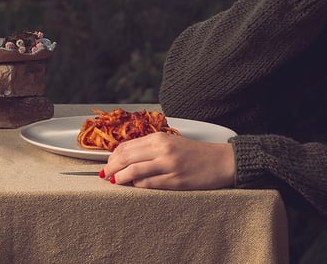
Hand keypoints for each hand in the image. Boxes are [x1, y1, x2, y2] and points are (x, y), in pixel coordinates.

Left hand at [102, 132, 234, 189]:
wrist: (221, 162)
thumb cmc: (195, 154)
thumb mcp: (171, 143)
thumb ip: (150, 149)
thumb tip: (124, 159)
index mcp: (160, 138)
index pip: (127, 146)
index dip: (112, 157)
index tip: (106, 164)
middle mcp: (163, 150)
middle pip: (126, 158)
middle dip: (111, 168)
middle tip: (105, 175)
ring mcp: (169, 166)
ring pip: (133, 172)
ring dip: (120, 178)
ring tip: (115, 182)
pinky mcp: (175, 181)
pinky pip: (148, 185)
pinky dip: (137, 186)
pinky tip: (134, 187)